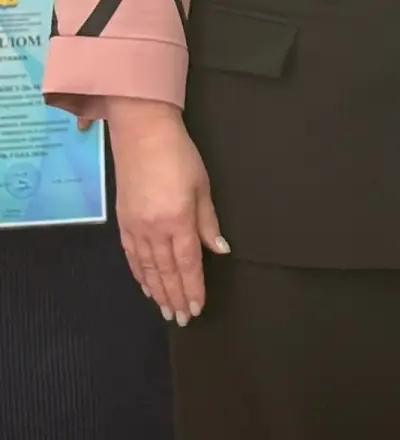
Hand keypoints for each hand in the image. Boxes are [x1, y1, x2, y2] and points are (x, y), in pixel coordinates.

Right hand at [104, 98, 226, 326]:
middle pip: (166, 272)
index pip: (187, 264)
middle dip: (175, 297)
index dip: (193, 288)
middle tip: (182, 319)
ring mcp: (135, 227)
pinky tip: (146, 286)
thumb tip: (219, 250)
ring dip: (157, 292)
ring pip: (147, 268)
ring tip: (166, 310)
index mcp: (178, 221)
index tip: (197, 308)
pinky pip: (131, 256)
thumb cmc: (180, 157)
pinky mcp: (123, 222)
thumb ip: (208, 222)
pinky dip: (139, 274)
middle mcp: (154, 230)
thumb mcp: (202, 186)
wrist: (142, 136)